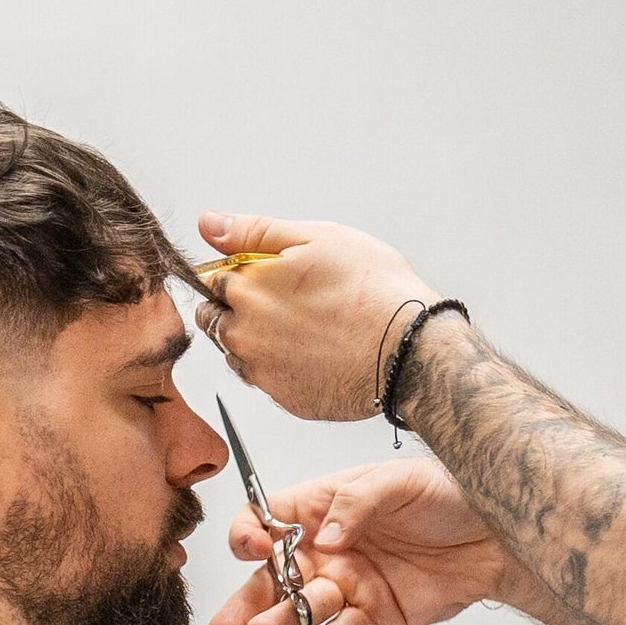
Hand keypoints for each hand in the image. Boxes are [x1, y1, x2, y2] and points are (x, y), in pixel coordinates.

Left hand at [191, 212, 435, 421]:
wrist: (416, 353)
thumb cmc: (378, 294)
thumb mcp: (320, 239)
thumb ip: (255, 231)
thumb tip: (209, 224)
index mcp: (247, 289)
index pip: (210, 279)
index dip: (240, 274)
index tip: (269, 278)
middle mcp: (245, 334)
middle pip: (217, 319)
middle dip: (239, 310)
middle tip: (290, 305)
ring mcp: (264, 372)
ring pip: (240, 353)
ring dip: (259, 342)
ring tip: (309, 332)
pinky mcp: (287, 400)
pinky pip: (270, 382)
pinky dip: (285, 369)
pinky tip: (319, 355)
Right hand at [207, 454, 518, 624]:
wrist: (498, 536)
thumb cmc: (449, 495)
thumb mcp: (400, 481)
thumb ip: (356, 503)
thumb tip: (326, 537)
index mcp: (322, 507)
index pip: (267, 521)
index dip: (250, 535)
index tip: (255, 548)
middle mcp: (326, 548)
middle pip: (273, 577)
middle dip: (246, 601)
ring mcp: (348, 583)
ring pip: (301, 610)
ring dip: (278, 624)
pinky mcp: (374, 614)